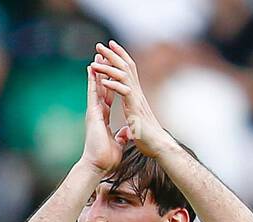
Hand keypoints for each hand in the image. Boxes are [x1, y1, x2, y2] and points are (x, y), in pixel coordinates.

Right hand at [81, 62, 123, 173]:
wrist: (97, 165)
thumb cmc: (105, 159)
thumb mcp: (117, 144)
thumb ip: (121, 136)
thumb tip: (126, 133)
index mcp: (103, 118)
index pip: (107, 97)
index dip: (110, 84)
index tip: (112, 72)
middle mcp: (97, 112)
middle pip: (101, 88)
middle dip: (103, 72)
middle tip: (104, 56)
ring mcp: (93, 112)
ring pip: (95, 86)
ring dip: (97, 71)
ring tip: (98, 55)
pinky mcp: (92, 113)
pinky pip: (92, 93)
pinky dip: (92, 80)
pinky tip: (92, 68)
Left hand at [91, 40, 170, 158]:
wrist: (157, 146)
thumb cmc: (148, 138)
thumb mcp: (136, 127)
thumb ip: (131, 123)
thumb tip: (129, 128)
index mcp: (134, 96)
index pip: (127, 71)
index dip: (118, 58)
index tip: (109, 48)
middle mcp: (136, 93)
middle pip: (124, 67)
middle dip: (112, 55)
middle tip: (99, 45)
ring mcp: (136, 99)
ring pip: (122, 76)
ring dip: (108, 67)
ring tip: (95, 61)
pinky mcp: (135, 107)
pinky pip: (123, 91)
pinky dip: (114, 84)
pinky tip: (104, 80)